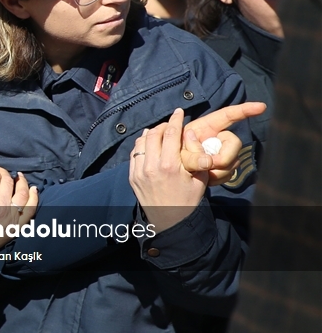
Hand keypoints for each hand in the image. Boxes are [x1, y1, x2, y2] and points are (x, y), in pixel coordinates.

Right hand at [0, 159, 37, 273]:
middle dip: (2, 173)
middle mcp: (1, 208)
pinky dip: (34, 198)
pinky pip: (31, 210)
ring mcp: (11, 218)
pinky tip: (33, 189)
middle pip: (7, 181)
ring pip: (23, 193)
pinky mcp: (16, 227)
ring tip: (17, 176)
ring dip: (21, 181)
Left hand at [130, 108, 208, 231]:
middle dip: (163, 125)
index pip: (171, 134)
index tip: (179, 112)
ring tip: (159, 131)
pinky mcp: (132, 177)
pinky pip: (134, 154)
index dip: (175, 120)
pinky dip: (141, 145)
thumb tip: (190, 135)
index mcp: (169, 166)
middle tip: (171, 123)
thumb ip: (196, 156)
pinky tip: (148, 143)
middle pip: (154, 135)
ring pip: (141, 143)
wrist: (170, 221)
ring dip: (151, 134)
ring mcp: (138, 172)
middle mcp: (151, 167)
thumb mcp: (200, 178)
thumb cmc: (188, 200)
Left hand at [178, 102, 263, 184]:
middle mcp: (218, 138)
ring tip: (197, 172)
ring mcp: (223, 152)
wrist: (173, 179)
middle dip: (222, 157)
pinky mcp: (225, 166)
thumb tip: (208, 161)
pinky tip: (204, 177)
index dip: (244, 110)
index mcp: (206, 127)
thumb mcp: (177, 156)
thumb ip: (191, 157)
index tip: (261, 106)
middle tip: (204, 166)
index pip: (228, 115)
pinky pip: (228, 174)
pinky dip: (216, 178)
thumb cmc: (173, 159)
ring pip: (232, 162)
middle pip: (235, 143)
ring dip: (215, 171)